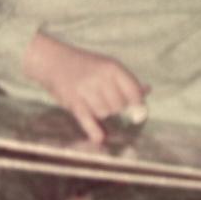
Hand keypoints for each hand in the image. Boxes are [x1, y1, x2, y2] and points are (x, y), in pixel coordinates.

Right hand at [24, 33, 146, 141]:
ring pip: (105, 113)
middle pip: (119, 105)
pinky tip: (99, 138)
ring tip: (91, 101)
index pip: (134, 91)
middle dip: (115, 107)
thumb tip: (148, 91)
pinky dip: (93, 130)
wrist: (53, 60)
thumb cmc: (85, 65)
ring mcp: (86, 89)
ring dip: (100, 112)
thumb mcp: (107, 66)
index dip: (137, 103)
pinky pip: (87, 119)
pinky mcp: (73, 101)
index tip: (138, 110)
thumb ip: (126, 81)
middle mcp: (101, 77)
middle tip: (103, 99)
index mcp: (112, 67)